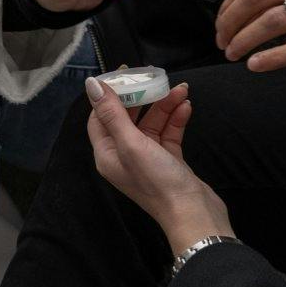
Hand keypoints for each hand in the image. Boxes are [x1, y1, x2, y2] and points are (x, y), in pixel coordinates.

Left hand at [85, 77, 231, 252]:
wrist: (193, 213)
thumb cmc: (158, 182)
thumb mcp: (131, 143)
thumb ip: (112, 113)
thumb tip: (91, 85)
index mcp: (107, 154)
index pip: (100, 117)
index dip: (109, 94)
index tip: (123, 73)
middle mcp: (124, 155)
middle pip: (128, 117)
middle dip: (142, 96)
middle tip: (153, 76)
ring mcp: (148, 158)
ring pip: (152, 122)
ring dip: (165, 104)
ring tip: (181, 89)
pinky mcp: (169, 160)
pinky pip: (169, 132)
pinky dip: (176, 118)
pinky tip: (186, 106)